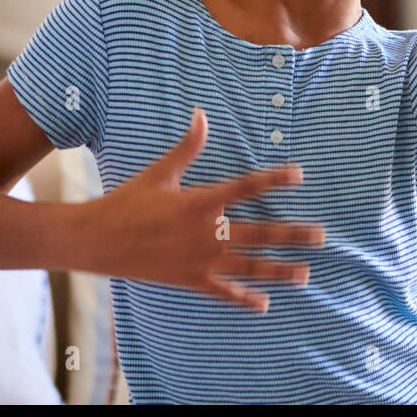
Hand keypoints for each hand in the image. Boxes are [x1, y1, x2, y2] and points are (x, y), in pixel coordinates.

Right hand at [84, 106, 325, 312]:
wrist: (95, 240)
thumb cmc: (127, 202)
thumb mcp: (159, 172)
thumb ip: (188, 146)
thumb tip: (202, 113)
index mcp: (199, 203)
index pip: (245, 188)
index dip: (273, 180)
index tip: (299, 175)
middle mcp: (204, 233)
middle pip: (259, 233)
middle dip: (292, 235)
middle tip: (321, 236)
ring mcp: (198, 260)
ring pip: (248, 266)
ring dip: (279, 270)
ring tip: (305, 273)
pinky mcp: (188, 280)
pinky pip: (222, 292)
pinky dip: (243, 299)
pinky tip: (265, 304)